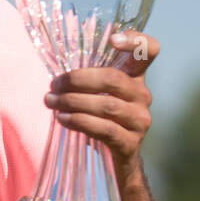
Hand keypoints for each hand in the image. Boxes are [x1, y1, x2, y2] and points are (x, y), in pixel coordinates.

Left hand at [44, 31, 158, 185]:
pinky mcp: (131, 143)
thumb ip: (86, 81)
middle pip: (113, 79)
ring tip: (51, 102)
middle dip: (77, 80)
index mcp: (135, 79)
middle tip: (54, 85)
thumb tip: (56, 76)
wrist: (118, 162)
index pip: (148, 51)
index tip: (112, 39)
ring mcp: (140, 121)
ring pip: (106, 105)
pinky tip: (63, 119)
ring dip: (72, 101)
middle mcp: (142, 96)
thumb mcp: (97, 97)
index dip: (136, 41)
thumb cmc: (101, 122)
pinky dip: (80, 122)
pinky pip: (104, 129)